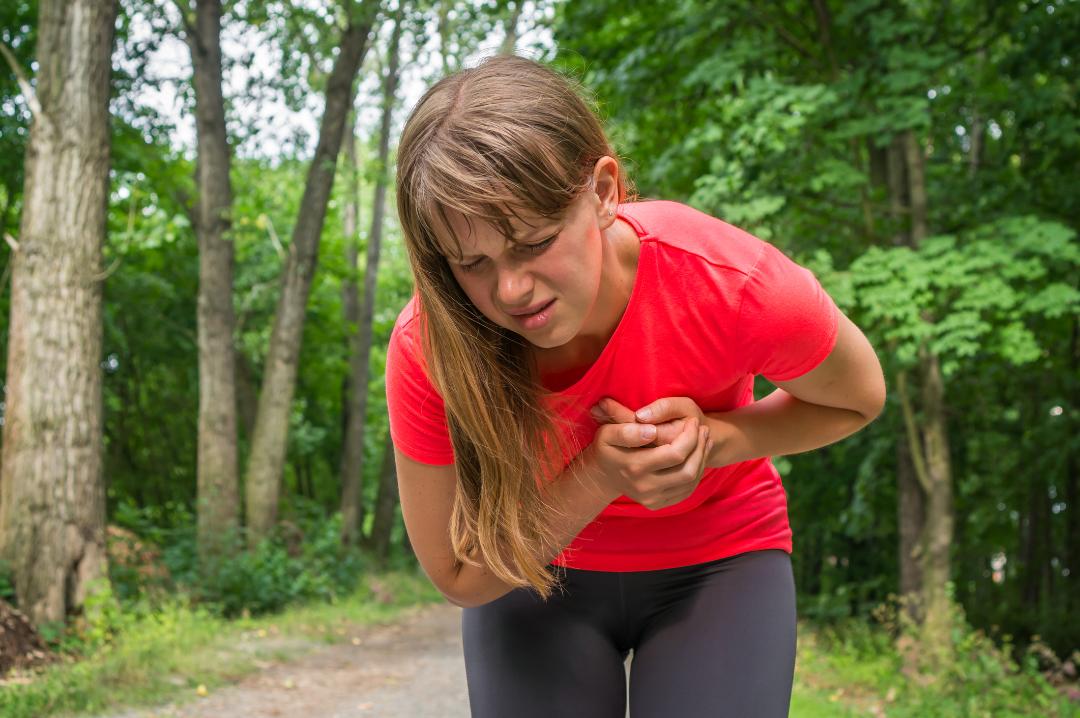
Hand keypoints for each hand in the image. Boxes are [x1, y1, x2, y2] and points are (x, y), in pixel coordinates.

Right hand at [584, 398, 712, 510]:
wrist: (603, 475)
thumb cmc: (607, 448)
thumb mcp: (607, 433)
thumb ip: (626, 431)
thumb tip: (652, 431)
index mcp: (635, 466)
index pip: (675, 454)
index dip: (690, 436)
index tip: (693, 421)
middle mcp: (645, 487)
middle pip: (687, 470)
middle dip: (700, 447)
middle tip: (703, 429)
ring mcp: (652, 499)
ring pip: (690, 481)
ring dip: (702, 458)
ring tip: (705, 439)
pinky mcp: (658, 504)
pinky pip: (686, 490)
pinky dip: (697, 471)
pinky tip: (698, 455)